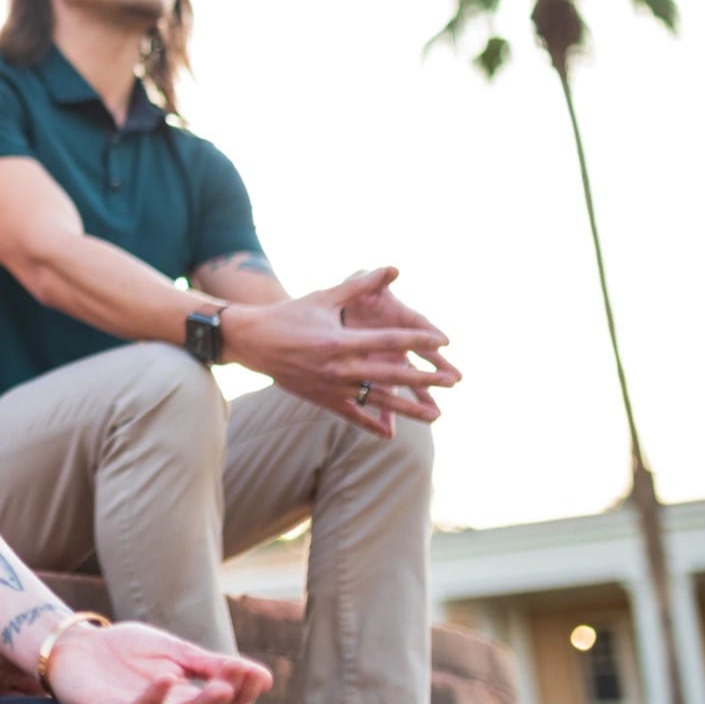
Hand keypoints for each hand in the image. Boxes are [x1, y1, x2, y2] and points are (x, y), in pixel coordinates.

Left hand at [43, 619, 270, 703]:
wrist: (76, 644)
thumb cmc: (125, 651)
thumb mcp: (174, 651)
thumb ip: (209, 665)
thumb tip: (263, 676)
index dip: (241, 695)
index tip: (258, 675)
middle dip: (226, 702)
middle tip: (241, 681)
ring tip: (218, 686)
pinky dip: (152, 700)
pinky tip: (167, 679)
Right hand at [225, 267, 457, 436]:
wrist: (251, 341)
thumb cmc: (290, 314)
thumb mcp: (325, 297)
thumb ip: (360, 284)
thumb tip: (392, 268)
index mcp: (340, 341)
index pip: (388, 342)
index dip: (418, 341)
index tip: (443, 340)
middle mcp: (338, 368)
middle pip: (391, 376)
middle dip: (425, 379)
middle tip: (453, 380)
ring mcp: (331, 388)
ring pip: (377, 401)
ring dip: (409, 409)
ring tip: (436, 414)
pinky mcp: (322, 400)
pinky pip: (353, 416)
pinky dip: (372, 425)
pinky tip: (392, 435)